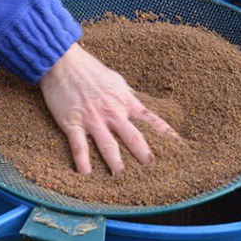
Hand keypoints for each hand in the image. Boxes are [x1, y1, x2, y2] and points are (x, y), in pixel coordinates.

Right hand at [38, 42, 179, 175]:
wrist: (63, 62)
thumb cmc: (90, 70)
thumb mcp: (115, 80)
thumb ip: (127, 96)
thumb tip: (138, 104)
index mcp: (125, 100)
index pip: (151, 119)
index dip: (166, 134)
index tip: (178, 147)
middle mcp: (112, 111)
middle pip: (133, 137)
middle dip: (144, 154)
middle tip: (153, 170)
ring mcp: (92, 118)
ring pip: (108, 145)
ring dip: (116, 163)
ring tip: (122, 178)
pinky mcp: (72, 122)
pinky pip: (79, 146)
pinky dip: (83, 161)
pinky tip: (86, 175)